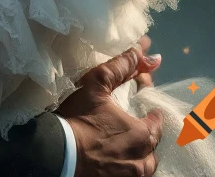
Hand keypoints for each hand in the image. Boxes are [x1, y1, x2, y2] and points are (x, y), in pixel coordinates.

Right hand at [57, 46, 162, 176]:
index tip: (137, 94)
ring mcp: (132, 176)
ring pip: (145, 163)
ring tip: (124, 139)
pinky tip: (116, 155)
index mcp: (143, 135)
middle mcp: (144, 161)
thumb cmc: (80, 119)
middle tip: (129, 117)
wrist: (58, 155)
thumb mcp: (97, 85)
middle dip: (145, 128)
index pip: (157, 118)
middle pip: (152, 142)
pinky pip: (132, 173)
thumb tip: (145, 49)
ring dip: (139, 149)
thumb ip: (122, 66)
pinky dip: (129, 163)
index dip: (147, 103)